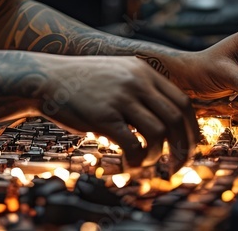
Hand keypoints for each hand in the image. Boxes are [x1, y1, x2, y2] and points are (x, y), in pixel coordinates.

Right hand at [36, 55, 200, 168]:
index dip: (191, 129)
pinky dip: (137, 161)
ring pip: (159, 133)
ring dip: (157, 156)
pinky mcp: (104, 116)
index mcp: (143, 71)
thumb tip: (166, 119)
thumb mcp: (118, 73)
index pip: (183, 102)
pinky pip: (134, 144)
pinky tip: (128, 165)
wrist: (46, 78)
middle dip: (183, 147)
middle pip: (177, 118)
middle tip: (178, 164)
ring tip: (146, 164)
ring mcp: (120, 98)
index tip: (189, 146)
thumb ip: (141, 88)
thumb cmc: (82, 82)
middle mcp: (136, 81)